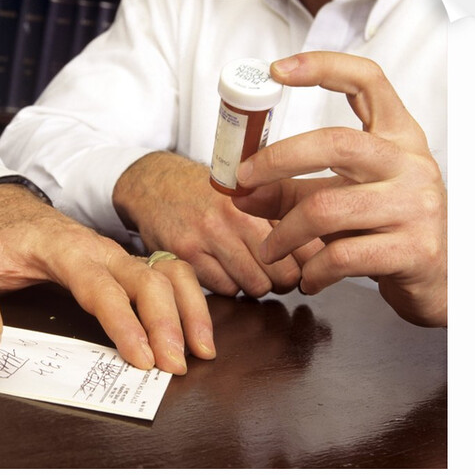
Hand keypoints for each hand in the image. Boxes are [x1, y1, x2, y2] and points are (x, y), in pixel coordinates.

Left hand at [0, 184, 215, 374]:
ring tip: (201, 351)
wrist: (16, 212)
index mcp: (64, 250)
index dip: (123, 322)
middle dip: (166, 324)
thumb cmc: (0, 239)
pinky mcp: (130, 264)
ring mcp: (120, 255)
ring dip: (190, 311)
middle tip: (175, 366)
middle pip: (146, 280)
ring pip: (168, 273)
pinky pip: (171, 274)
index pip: (100, 287)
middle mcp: (101, 250)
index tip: (141, 357)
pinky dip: (191, 300)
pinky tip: (200, 332)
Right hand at [111, 151, 305, 297]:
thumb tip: (321, 251)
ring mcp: (208, 236)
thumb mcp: (246, 191)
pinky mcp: (186, 255)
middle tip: (279, 275)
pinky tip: (224, 271)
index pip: (304, 243)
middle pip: (284, 272)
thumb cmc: (205, 191)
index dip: (310, 262)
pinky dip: (230, 287)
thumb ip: (280, 212)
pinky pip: (226, 289)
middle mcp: (234, 216)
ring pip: (256, 285)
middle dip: (285, 280)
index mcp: (257, 197)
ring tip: (250, 272)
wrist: (154, 184)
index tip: (308, 267)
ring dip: (257, 285)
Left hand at [232, 51, 446, 326]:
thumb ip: (291, 192)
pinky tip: (308, 278)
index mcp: (397, 137)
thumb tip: (239, 192)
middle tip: (242, 182)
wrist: (439, 280)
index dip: (322, 67)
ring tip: (269, 249)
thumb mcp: (342, 199)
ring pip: (327, 208)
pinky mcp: (413, 249)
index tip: (276, 70)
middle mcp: (411, 163)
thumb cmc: (383, 230)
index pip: (367, 81)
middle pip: (335, 143)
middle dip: (276, 160)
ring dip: (283, 233)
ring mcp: (416, 205)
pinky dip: (312, 271)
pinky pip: (342, 255)